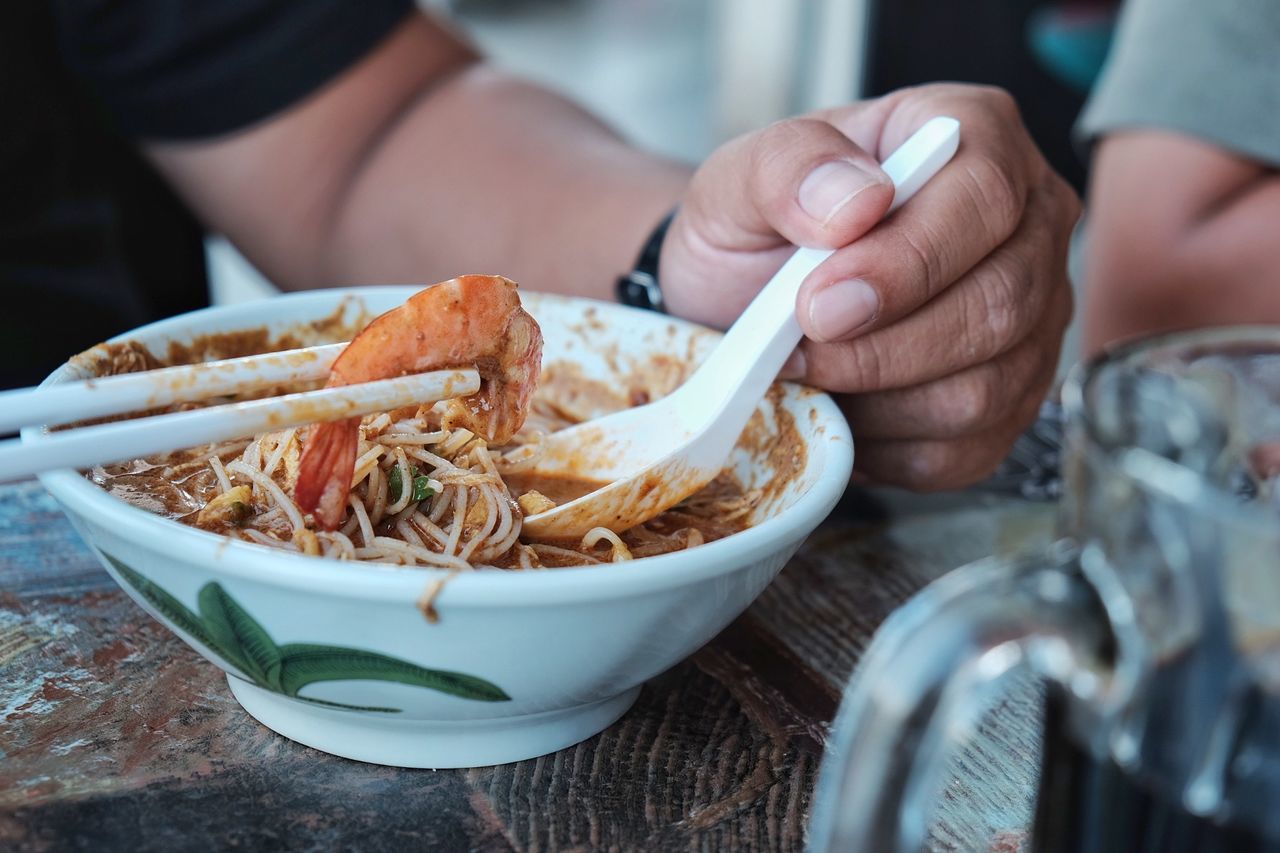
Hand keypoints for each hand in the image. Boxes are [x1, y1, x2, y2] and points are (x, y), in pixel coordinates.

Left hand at [660, 84, 1079, 489]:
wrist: (741, 304)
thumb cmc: (757, 229)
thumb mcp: (739, 178)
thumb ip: (788, 166)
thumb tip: (856, 201)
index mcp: (972, 136)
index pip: (984, 199)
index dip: (905, 264)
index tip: (816, 304)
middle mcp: (1027, 225)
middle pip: (1000, 305)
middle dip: (882, 348)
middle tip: (797, 351)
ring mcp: (1033, 319)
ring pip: (985, 389)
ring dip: (875, 398)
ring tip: (810, 373)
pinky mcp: (1011, 401)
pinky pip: (967, 450)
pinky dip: (887, 446)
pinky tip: (844, 409)